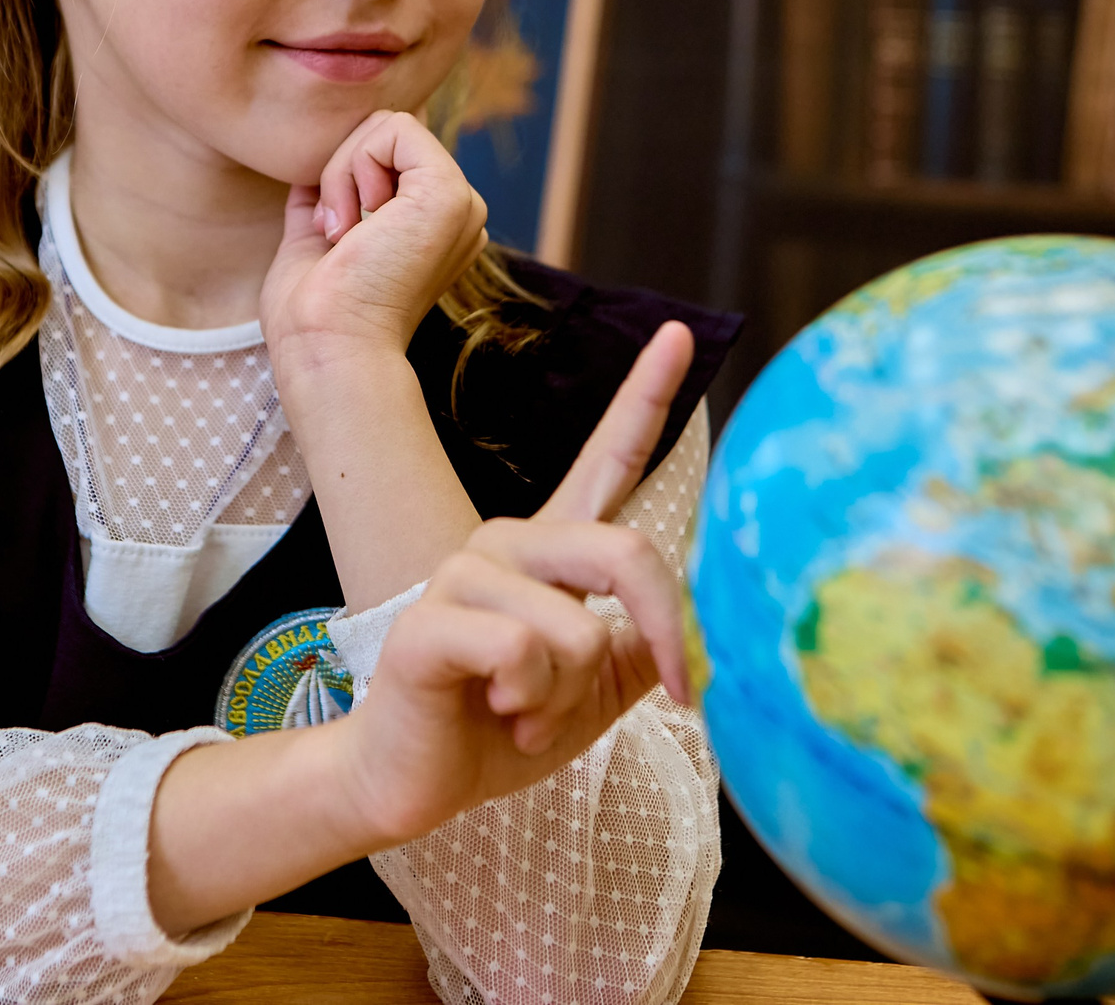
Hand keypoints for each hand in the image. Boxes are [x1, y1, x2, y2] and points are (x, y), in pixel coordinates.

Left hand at [261, 110, 488, 372]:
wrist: (328, 348)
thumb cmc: (314, 314)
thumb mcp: (313, 245)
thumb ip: (322, 205)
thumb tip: (304, 178)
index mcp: (432, 227)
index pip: (384, 155)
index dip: (342, 180)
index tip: (331, 238)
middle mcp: (455, 214)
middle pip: (384, 134)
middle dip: (340, 172)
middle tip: (336, 235)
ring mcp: (460, 201)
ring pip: (385, 126)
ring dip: (342, 172)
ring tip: (345, 234)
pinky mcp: (449, 192)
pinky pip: (392, 128)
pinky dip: (354, 165)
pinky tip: (357, 224)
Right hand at [325, 320, 696, 849]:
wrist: (416, 781)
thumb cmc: (501, 729)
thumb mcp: (597, 690)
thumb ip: (642, 647)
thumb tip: (698, 631)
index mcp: (551, 550)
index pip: (608, 459)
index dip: (646, 394)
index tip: (682, 333)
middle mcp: (506, 542)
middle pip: (626, 554)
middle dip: (663, 639)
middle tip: (671, 699)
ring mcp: (462, 574)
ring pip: (576, 631)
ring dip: (565, 699)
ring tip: (522, 710)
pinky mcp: (429, 621)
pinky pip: (523, 652)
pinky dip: (527, 704)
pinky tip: (492, 710)